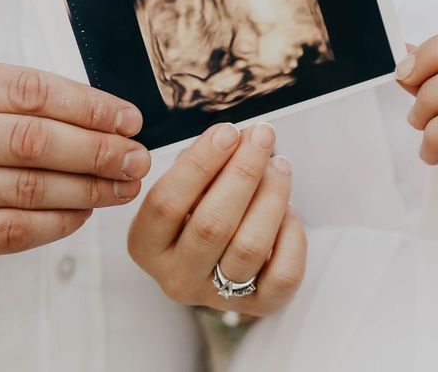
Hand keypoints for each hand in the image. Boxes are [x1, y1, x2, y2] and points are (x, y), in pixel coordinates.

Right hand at [0, 61, 149, 282]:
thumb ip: (15, 101)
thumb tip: (101, 117)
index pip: (32, 91)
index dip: (90, 106)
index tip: (128, 119)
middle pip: (34, 140)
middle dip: (98, 150)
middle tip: (136, 157)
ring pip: (28, 187)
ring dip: (88, 189)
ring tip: (123, 186)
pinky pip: (10, 230)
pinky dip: (56, 222)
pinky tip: (83, 213)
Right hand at [128, 122, 305, 315]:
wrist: (217, 257)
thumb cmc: (198, 207)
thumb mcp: (184, 187)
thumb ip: (202, 163)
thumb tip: (237, 138)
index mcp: (147, 244)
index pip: (166, 202)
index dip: (199, 163)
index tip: (227, 132)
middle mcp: (176, 276)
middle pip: (212, 224)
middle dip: (243, 171)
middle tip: (262, 135)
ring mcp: (216, 296)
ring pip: (249, 247)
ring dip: (271, 196)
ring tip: (279, 164)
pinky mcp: (258, 306)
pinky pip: (283, 275)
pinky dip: (291, 236)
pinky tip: (287, 209)